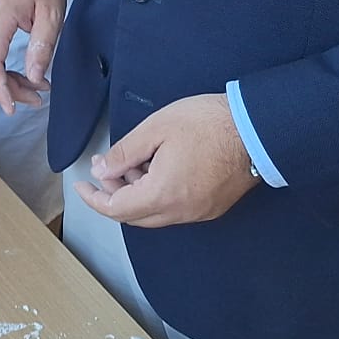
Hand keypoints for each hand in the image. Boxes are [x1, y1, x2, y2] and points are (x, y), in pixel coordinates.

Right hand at [0, 0, 67, 114]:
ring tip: (36, 88)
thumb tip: (34, 77)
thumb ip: (41, 45)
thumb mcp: (51, 12)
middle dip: (7, 90)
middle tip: (37, 99)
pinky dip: (2, 68)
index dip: (0, 91)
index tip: (12, 110)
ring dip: (6, 80)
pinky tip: (24, 72)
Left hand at [77, 93, 259, 227]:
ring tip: (130, 161)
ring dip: (136, 193)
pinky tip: (156, 168)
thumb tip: (101, 171)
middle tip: (104, 167)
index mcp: (164, 194)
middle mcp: (182, 212)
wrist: (258, 129)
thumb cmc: (206, 123)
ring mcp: (200, 212)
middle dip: (113, 194)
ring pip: (156, 213)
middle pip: (135, 216)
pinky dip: (157, 193)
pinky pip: (175, 208)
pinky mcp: (213, 206)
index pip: (117, 210)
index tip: (81, 185)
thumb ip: (124, 153)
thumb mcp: (156, 129)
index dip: (94, 199)